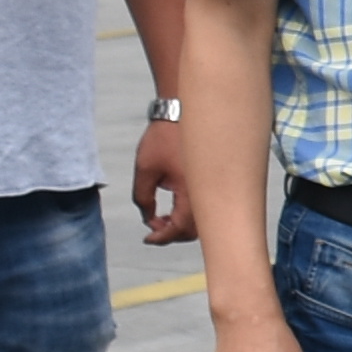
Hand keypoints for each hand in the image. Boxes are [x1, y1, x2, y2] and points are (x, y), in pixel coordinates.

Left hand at [127, 115, 196, 246]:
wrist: (183, 113)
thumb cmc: (163, 139)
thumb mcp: (145, 170)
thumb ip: (142, 199)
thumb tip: (148, 219)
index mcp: (190, 191)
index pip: (179, 229)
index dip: (162, 238)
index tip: (147, 238)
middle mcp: (204, 192)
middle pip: (194, 231)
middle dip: (173, 234)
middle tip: (154, 229)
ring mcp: (209, 186)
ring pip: (200, 221)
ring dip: (181, 225)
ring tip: (161, 218)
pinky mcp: (209, 180)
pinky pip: (203, 207)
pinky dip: (189, 214)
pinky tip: (173, 207)